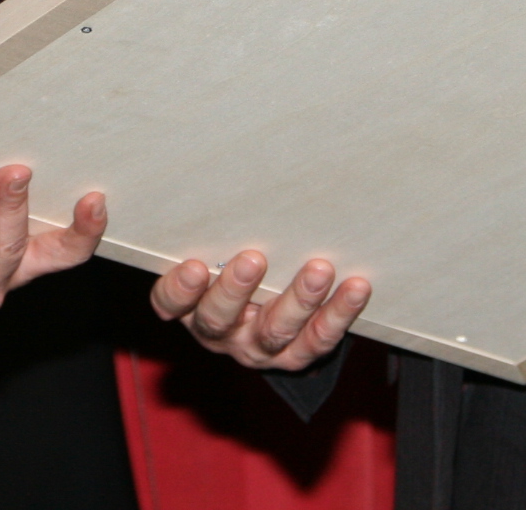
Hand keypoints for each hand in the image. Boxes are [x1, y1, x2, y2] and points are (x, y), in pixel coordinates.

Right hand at [151, 249, 370, 370]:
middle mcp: (221, 332)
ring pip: (275, 331)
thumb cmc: (234, 262)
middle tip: (254, 258)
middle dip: (237, 289)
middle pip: (220, 319)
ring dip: (299, 300)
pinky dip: (338, 314)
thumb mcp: (216, 249)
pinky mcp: (296, 355)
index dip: (180, 290)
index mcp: (190, 306)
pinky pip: (318, 339)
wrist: (270, 314)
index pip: (170, 303)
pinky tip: (355, 288)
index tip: (195, 265)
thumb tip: (231, 169)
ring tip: (318, 269)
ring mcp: (258, 347)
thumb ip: (216, 230)